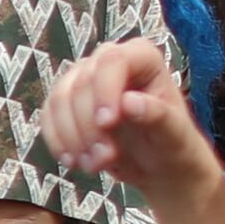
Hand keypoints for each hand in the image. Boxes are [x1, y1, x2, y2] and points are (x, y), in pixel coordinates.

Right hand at [40, 36, 224, 209]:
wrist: (159, 164)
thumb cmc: (173, 144)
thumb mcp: (175, 134)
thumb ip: (157, 116)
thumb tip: (129, 102)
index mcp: (142, 58)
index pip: (112, 61)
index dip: (104, 91)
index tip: (108, 124)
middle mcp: (110, 63)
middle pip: (81, 83)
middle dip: (89, 126)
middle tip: (105, 157)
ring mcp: (85, 80)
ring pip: (60, 99)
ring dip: (72, 137)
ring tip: (94, 165)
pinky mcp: (68, 103)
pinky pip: (49, 116)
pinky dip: (57, 141)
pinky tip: (73, 160)